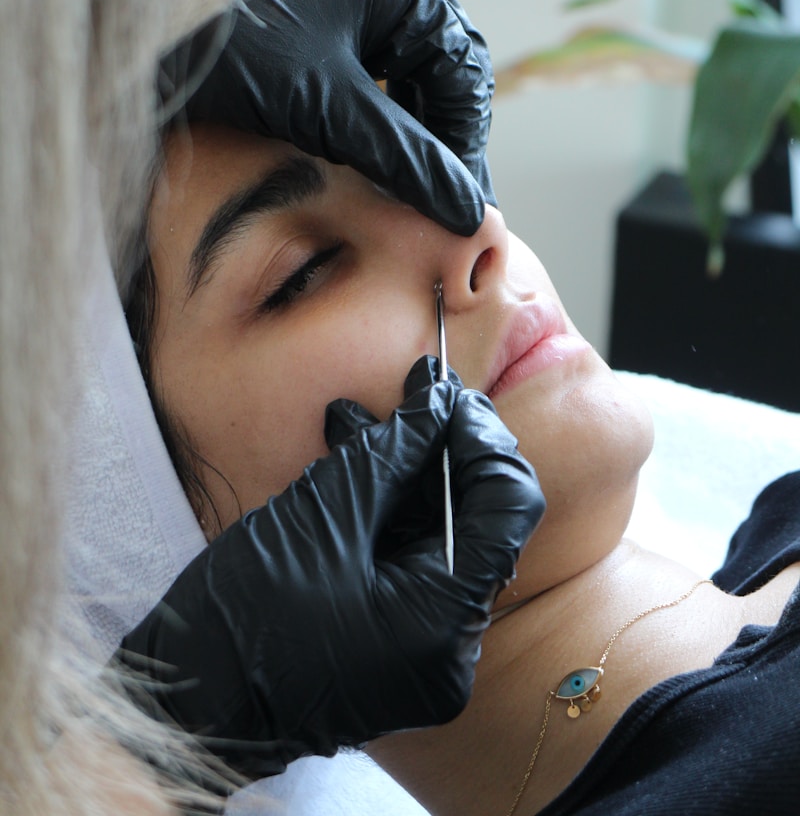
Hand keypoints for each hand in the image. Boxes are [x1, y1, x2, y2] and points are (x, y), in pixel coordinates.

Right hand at [115, 357, 543, 781]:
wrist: (184, 704)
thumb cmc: (241, 617)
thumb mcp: (320, 514)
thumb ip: (392, 451)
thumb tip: (440, 397)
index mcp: (440, 625)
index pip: (507, 506)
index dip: (480, 438)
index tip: (441, 392)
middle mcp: (451, 654)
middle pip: (476, 522)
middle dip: (438, 450)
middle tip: (406, 395)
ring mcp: (426, 660)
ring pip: (439, 540)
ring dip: (405, 477)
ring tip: (351, 419)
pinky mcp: (398, 655)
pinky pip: (412, 569)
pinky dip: (386, 517)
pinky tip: (348, 464)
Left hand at [159, 0, 495, 235]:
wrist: (138, 31)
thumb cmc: (231, 51)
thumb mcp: (328, 109)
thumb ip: (404, 157)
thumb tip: (468, 208)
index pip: (463, 76)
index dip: (465, 148)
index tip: (461, 210)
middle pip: (440, 81)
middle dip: (440, 146)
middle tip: (442, 213)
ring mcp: (351, 12)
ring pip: (406, 90)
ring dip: (410, 143)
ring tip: (408, 201)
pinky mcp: (319, 38)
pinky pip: (370, 90)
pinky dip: (375, 131)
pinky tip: (369, 172)